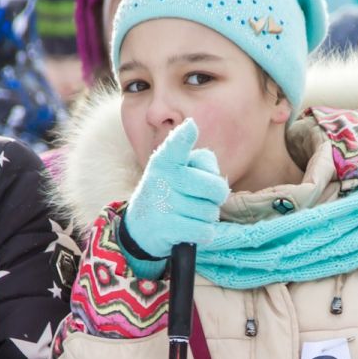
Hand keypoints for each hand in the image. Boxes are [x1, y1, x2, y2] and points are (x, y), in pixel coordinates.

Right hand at [119, 119, 228, 262]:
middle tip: (206, 197)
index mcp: (165, 161)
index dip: (184, 137)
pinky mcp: (167, 228)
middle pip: (215, 187)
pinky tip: (191, 229)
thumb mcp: (177, 169)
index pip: (176, 146)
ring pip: (211, 212)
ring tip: (191, 213)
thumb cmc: (169, 192)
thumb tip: (216, 177)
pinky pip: (205, 231)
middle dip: (217, 196)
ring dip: (207, 216)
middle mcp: (162, 179)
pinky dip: (204, 233)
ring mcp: (163, 204)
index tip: (191, 126)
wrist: (140, 227)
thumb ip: (202, 162)